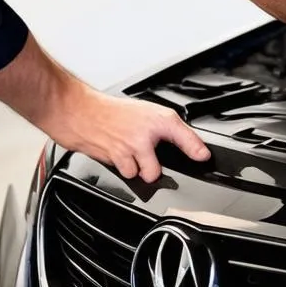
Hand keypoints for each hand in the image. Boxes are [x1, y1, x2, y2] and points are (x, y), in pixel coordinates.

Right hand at [45, 84, 210, 182]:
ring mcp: (130, 148)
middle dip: (151, 170)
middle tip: (145, 157)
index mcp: (158, 118)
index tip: (203, 157)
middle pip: (156, 172)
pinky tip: (116, 153)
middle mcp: (146, 134)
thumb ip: (161, 128)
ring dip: (134, 168)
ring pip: (140, 175)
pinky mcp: (115, 158)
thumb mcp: (144, 112)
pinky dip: (121, 168)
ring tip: (127, 152)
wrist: (81, 112)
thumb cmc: (111, 111)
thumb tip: (182, 144)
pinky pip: (125, 174)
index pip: (183, 134)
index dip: (196, 148)